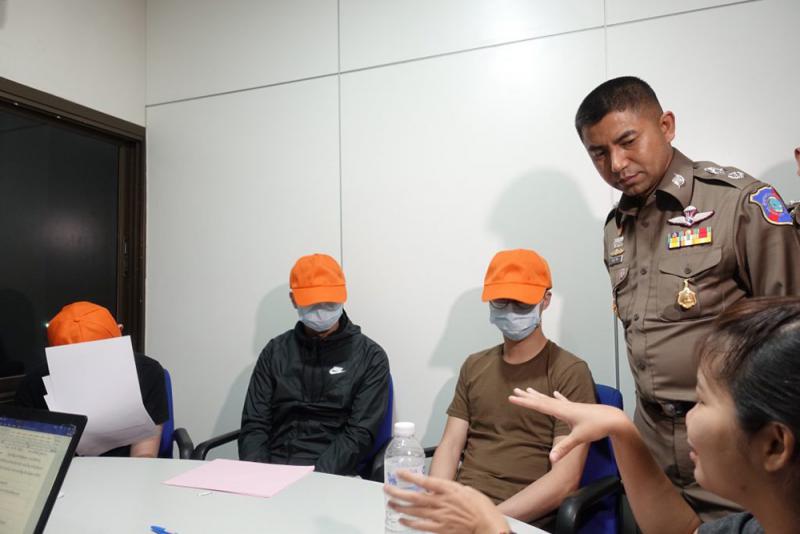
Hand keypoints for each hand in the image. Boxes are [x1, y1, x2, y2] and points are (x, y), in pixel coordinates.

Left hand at [384, 470, 509, 533]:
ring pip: (414, 511)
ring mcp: (439, 516)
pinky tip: (402, 520)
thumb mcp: (466, 489)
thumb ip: (449, 488)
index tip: (399, 473)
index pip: (424, 481)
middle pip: (414, 496)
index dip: (410, 476)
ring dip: (400, 506)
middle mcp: (440, 502)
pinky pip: (421, 526)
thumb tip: (438, 487)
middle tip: (387, 489)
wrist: (487, 526)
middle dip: (398, 492)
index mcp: (448, 489)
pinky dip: (410, 523)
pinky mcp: (440, 529)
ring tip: (390, 503)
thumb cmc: (480, 507)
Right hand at [508, 387, 627, 462]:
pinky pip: (563, 401)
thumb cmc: (597, 427)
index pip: (538, 406)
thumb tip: (551, 459)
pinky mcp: (577, 408)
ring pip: (550, 399)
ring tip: (529, 389)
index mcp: (562, 411)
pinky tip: (556, 393)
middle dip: (528, 396)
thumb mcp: (579, 438)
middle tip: (514, 390)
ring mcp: (571, 406)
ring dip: (539, 395)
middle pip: (542, 400)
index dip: (524, 402)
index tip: (511, 397)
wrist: (614, 418)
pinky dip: (558, 397)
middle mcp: (564, 406)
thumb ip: (564, 448)